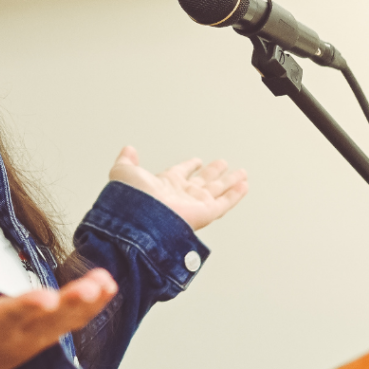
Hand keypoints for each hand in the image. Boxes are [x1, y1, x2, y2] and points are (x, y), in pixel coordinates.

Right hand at [0, 268, 117, 368]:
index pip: (12, 315)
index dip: (29, 307)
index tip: (47, 298)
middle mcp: (23, 335)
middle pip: (49, 319)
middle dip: (71, 304)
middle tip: (89, 290)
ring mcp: (40, 337)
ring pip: (68, 320)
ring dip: (89, 301)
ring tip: (105, 282)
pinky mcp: (52, 335)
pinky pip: (77, 319)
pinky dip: (95, 303)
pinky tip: (109, 285)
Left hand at [109, 145, 247, 230]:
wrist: (139, 219)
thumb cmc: (130, 199)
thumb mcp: (124, 172)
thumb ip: (127, 160)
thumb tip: (128, 149)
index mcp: (164, 185)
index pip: (180, 173)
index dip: (188, 166)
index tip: (196, 161)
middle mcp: (181, 195)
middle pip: (202, 182)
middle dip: (213, 173)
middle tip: (223, 164)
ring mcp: (194, 204)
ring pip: (217, 191)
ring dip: (229, 181)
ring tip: (241, 172)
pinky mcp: (205, 213)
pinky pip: (224, 202)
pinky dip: (235, 194)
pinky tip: (244, 185)